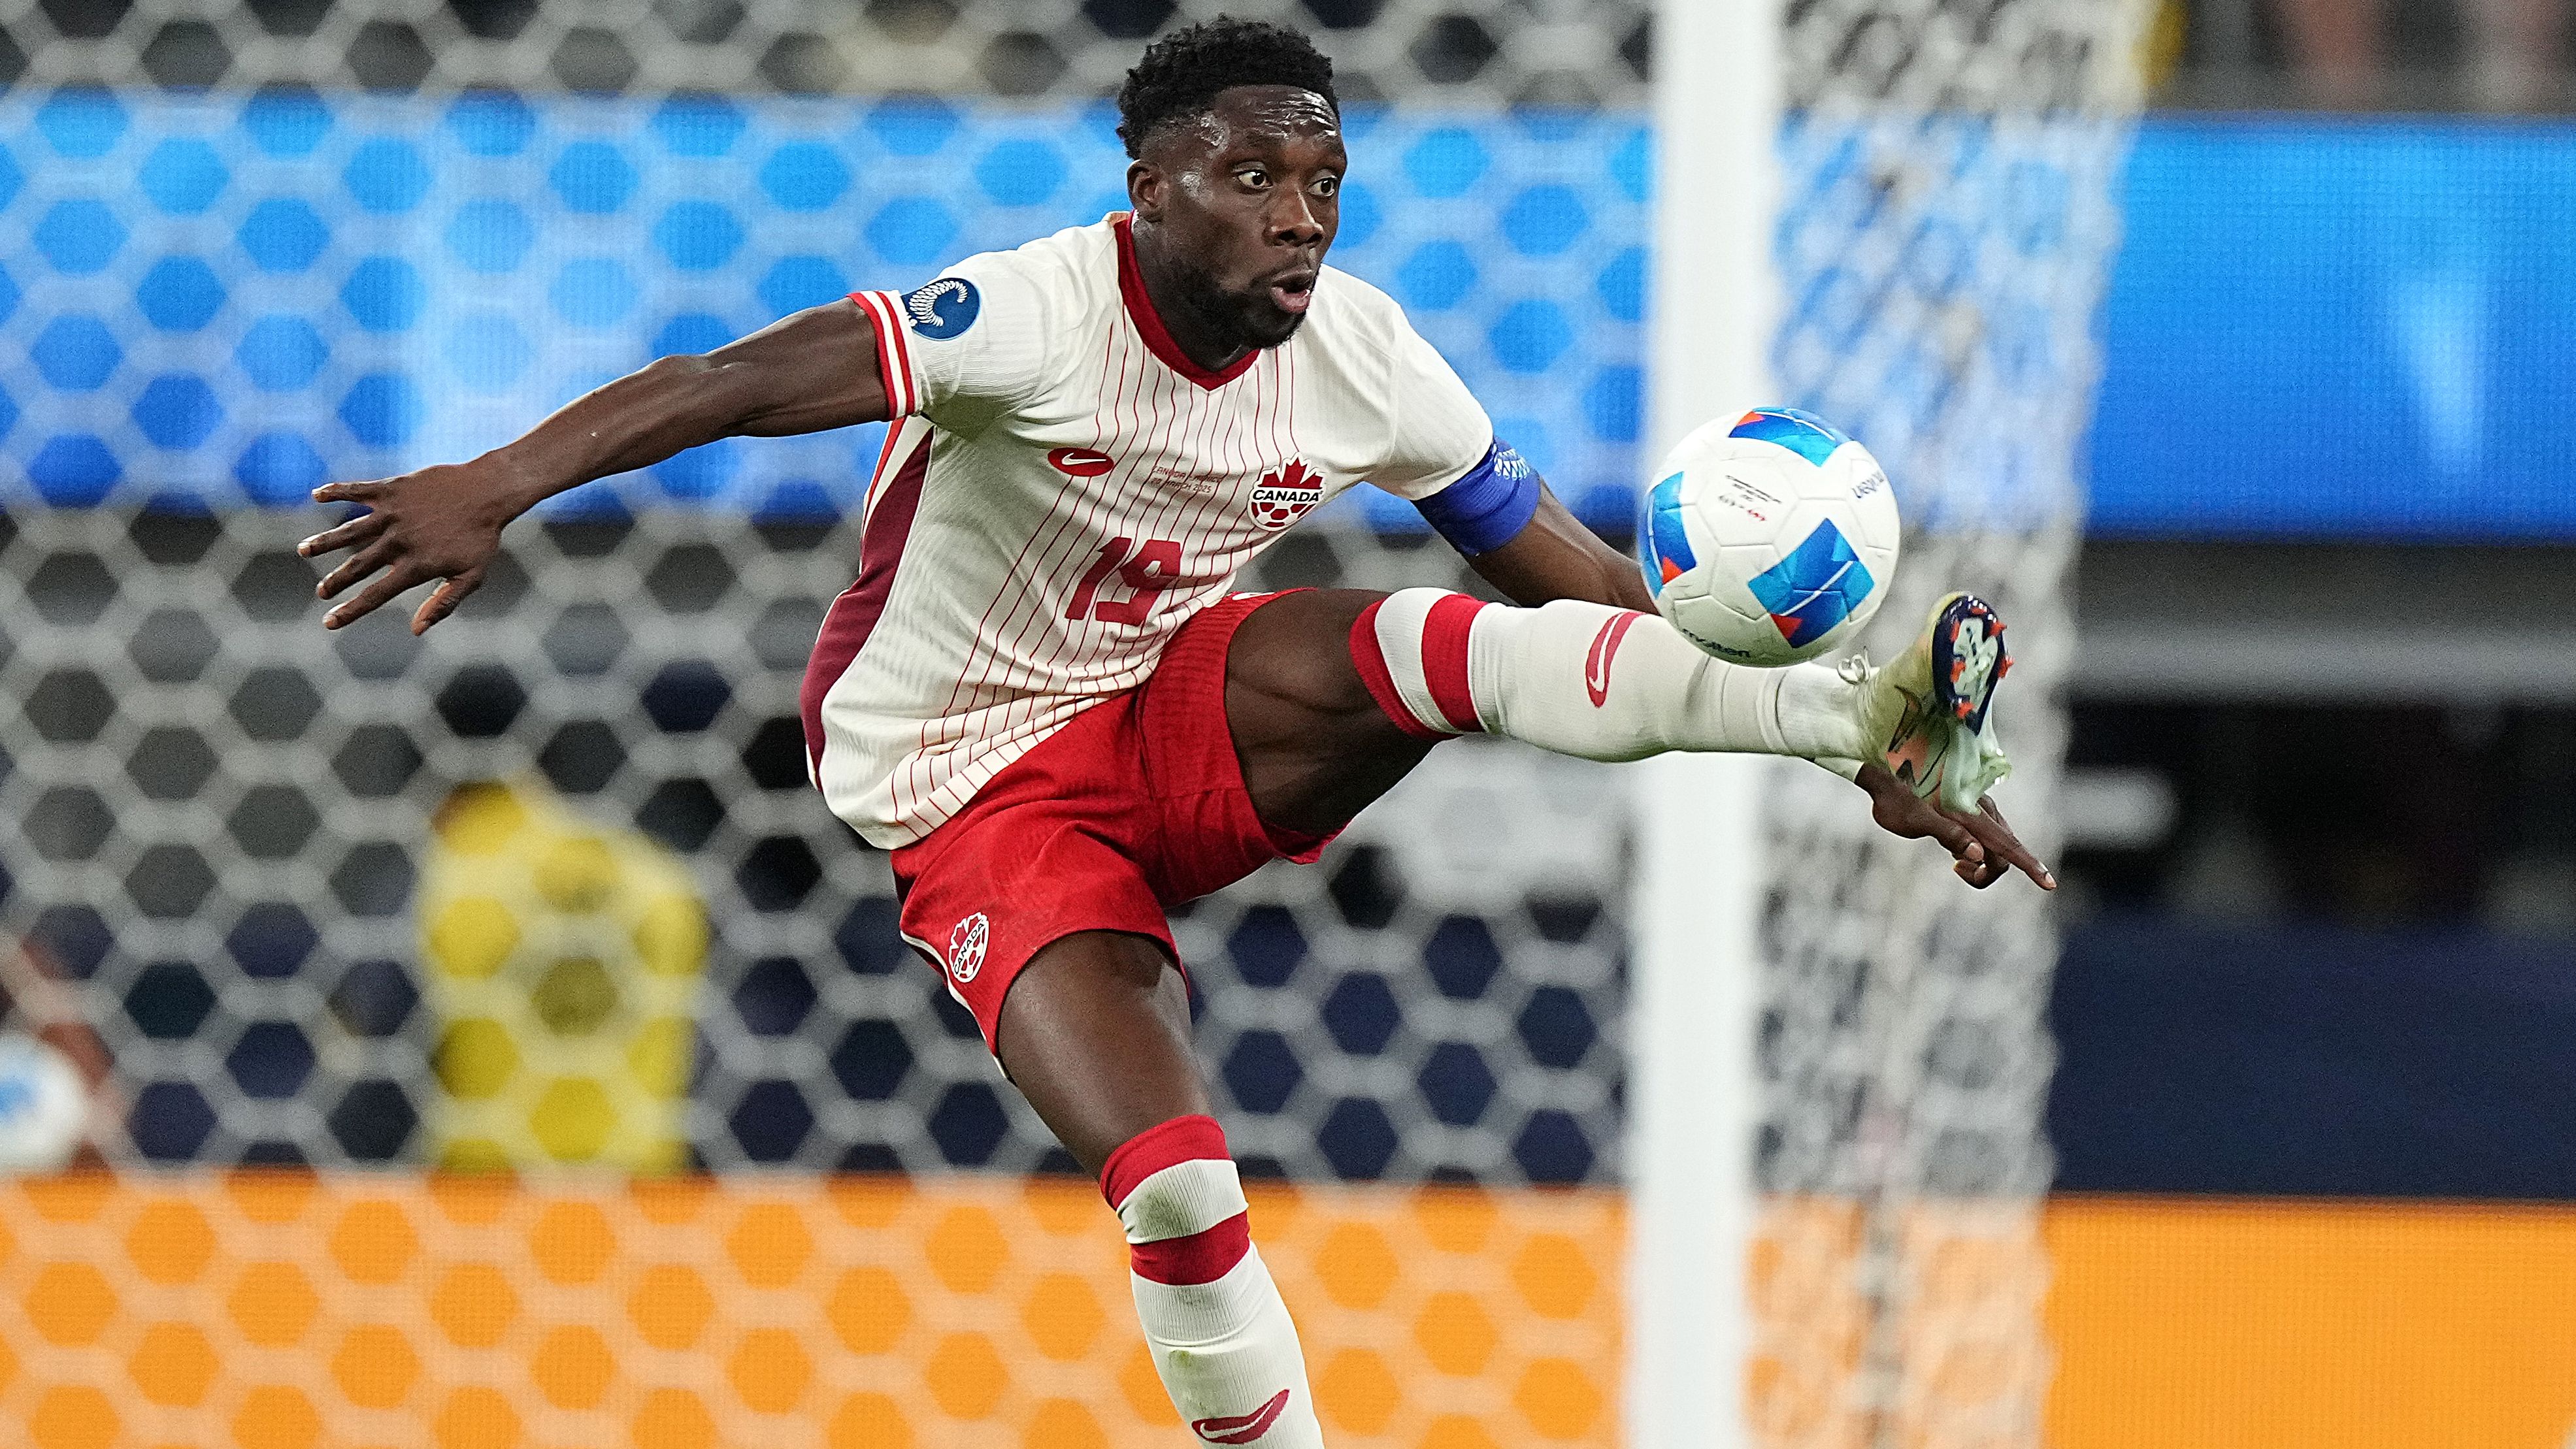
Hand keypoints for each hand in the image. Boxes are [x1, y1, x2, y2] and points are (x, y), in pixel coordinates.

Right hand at [298, 458, 532, 632]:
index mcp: (416, 566)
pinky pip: (357, 490)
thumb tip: (416, 630)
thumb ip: (443, 603)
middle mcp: (399, 541)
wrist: (489, 492)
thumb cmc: (482, 537)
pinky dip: (336, 491)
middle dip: (335, 581)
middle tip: (321, 591)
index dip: (350, 610)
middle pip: (357, 565)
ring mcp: (393, 514)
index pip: (376, 594)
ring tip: (304, 550)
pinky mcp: (392, 490)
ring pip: (349, 530)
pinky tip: (317, 494)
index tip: (329, 622)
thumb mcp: (471, 576)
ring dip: (324, 541)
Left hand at [1851, 762, 2054, 890]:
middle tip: (1954, 869)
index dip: (2030, 866)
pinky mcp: (1970, 809)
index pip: (2007, 845)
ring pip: (1995, 845)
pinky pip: (1985, 837)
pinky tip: (1953, 849)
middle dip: (1988, 871)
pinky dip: (1976, 851)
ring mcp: (1978, 809)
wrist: (1885, 773)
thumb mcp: (1915, 821)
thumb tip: (1978, 854)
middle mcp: (1982, 810)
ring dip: (1981, 862)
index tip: (2049, 884)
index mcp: (1971, 814)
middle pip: (2003, 852)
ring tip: (1952, 862)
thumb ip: (1948, 835)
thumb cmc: (1895, 799)